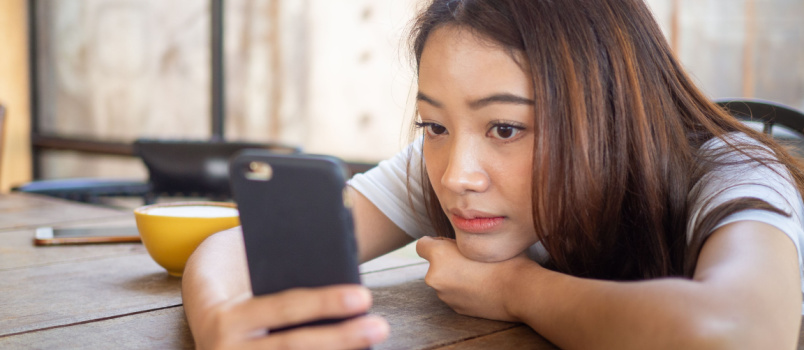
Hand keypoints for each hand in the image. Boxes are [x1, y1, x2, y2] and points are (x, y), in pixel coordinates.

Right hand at [194, 285, 388, 349]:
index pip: (284, 308)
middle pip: (294, 345)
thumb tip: (346, 296)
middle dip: (342, 337)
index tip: (364, 296)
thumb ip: (287, 296)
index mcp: (228, 319)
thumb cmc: (246, 308)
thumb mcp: (255, 294)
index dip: (325, 302)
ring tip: (371, 342)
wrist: (208, 335)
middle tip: (380, 326)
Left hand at [416, 236, 534, 320]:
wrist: (520, 292)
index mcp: (438, 256)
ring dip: (455, 275)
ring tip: (479, 273)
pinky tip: (482, 286)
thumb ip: (461, 238)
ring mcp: (444, 296)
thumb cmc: (505, 260)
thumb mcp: (479, 238)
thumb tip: (455, 239)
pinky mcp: (455, 308)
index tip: (451, 244)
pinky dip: (463, 290)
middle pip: (435, 263)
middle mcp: (434, 277)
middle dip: (447, 260)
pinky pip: (454, 293)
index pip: (422, 245)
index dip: (436, 242)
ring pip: (445, 279)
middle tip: (470, 258)